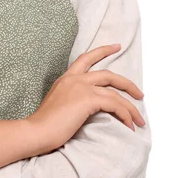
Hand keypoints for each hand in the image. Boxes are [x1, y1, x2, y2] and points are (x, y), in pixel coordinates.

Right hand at [26, 43, 145, 154]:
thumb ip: (71, 98)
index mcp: (66, 78)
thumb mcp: (58, 104)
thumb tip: (87, 106)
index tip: (116, 46)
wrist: (36, 131)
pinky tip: (129, 125)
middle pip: (108, 74)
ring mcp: (81, 88)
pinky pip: (115, 105)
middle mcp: (74, 79)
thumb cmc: (44, 124)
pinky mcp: (87, 99)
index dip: (103, 51)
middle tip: (140, 93)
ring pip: (115, 93)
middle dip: (127, 84)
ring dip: (131, 108)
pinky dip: (125, 115)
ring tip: (139, 120)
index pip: (86, 58)